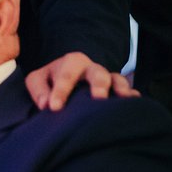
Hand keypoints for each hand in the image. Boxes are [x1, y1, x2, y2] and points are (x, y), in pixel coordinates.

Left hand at [24, 51, 138, 110]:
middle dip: (98, 85)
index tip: (54, 108)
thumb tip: (45, 104)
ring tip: (123, 99)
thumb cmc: (50, 80)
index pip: (66, 76)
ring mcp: (107, 77)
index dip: (60, 91)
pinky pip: (128, 89)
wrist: (66, 76)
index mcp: (71, 63)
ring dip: (121, 89)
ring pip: (117, 80)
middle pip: (98, 74)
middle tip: (98, 98)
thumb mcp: (37, 79)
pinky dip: (132, 95)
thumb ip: (39, 90)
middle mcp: (92, 68)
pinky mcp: (118, 88)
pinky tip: (134, 102)